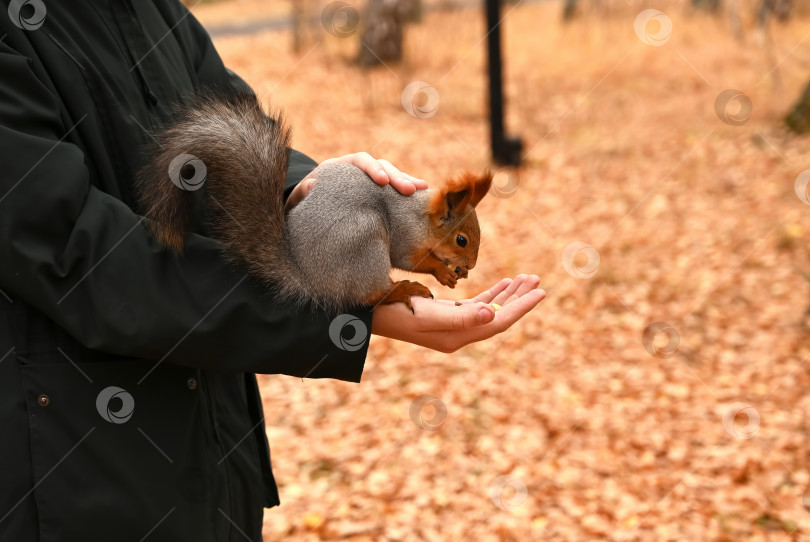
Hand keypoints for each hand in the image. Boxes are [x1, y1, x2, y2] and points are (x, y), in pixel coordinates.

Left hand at [285, 152, 427, 210]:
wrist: (306, 208)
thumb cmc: (302, 204)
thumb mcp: (297, 201)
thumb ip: (302, 194)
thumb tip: (311, 184)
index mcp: (338, 168)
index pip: (358, 161)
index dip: (371, 168)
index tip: (381, 181)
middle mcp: (355, 169)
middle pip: (380, 165)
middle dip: (395, 176)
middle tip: (409, 190)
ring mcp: (366, 179)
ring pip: (390, 174)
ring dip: (406, 180)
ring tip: (422, 189)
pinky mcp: (374, 191)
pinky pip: (392, 187)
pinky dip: (406, 188)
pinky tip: (422, 193)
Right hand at [371, 275, 545, 352]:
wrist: (370, 314)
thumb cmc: (396, 312)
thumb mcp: (428, 315)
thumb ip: (461, 317)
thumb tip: (494, 315)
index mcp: (458, 337)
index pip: (498, 322)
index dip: (521, 307)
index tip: (541, 292)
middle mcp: (459, 334)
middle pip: (498, 315)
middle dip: (520, 298)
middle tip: (539, 281)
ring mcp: (453, 325)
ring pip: (490, 308)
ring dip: (509, 293)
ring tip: (528, 278)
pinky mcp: (446, 315)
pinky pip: (477, 305)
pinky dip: (493, 293)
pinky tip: (505, 283)